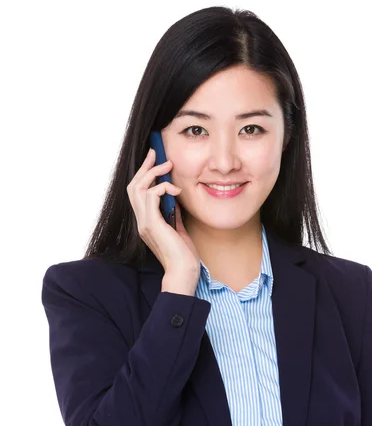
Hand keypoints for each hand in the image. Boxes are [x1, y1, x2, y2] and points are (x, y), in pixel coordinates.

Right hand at [127, 149, 200, 275]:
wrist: (183, 272)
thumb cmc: (183, 255)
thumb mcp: (178, 228)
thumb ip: (172, 213)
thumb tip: (173, 197)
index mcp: (146, 222)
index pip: (138, 193)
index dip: (144, 175)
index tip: (154, 160)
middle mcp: (141, 221)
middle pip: (133, 186)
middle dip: (145, 167)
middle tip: (156, 153)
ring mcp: (144, 223)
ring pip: (138, 188)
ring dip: (153, 173)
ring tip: (168, 166)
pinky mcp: (152, 224)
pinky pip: (151, 195)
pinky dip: (163, 187)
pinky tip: (176, 191)